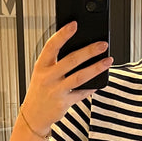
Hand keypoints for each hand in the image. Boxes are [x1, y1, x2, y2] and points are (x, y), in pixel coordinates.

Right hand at [20, 22, 112, 137]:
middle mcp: (48, 77)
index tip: (74, 24)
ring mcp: (56, 91)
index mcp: (41, 66)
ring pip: (79, 77)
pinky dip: (92, 87)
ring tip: (108, 61)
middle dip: (89, 51)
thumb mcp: (42, 73)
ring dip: (96, 68)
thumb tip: (78, 48)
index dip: (63, 34)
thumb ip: (55, 61)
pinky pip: (81, 93)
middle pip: (71, 60)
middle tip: (102, 44)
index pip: (51, 46)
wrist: (33, 115)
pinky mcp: (63, 103)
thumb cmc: (40, 91)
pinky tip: (100, 81)